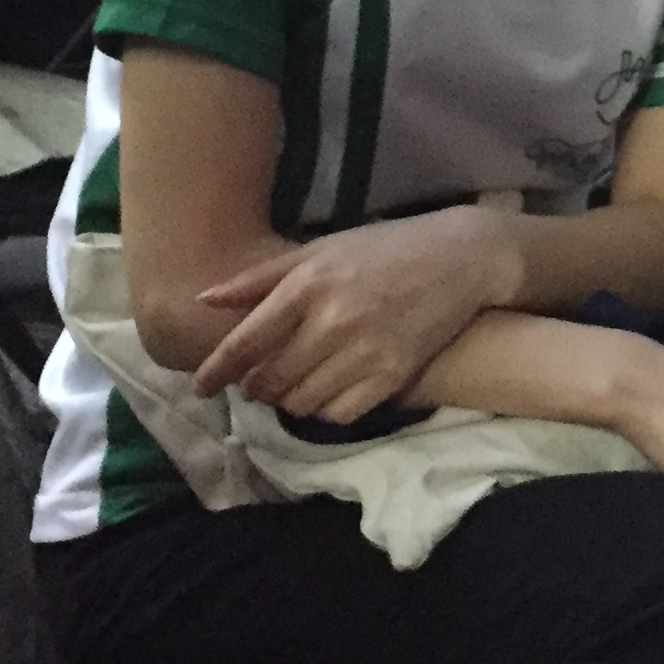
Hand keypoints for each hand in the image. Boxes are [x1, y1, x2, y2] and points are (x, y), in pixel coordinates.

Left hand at [194, 200, 522, 421]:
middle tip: (258, 381)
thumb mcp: (321, 250)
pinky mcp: (394, 375)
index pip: (246, 342)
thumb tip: (204, 299)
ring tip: (294, 385)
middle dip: (256, 386)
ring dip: (289, 400)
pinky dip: (325, 409)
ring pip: (302, 402)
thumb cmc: (383, 249)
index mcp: (308, 285)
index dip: (216, 371)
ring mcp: (366, 351)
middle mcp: (333, 321)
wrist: (461, 258)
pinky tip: (328, 391)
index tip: (202, 389)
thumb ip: (261, 278)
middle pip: (271, 379)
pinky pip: (340, 413)